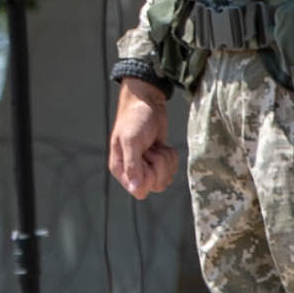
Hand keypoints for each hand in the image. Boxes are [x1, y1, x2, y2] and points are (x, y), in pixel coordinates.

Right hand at [107, 80, 177, 199]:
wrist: (147, 102)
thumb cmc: (135, 119)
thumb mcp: (132, 141)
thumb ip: (132, 166)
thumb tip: (136, 189)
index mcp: (120, 169)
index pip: (139, 190)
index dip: (148, 177)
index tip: (145, 158)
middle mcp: (133, 171)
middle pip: (156, 185)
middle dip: (159, 165)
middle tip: (151, 149)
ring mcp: (147, 166)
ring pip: (166, 178)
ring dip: (166, 160)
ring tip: (155, 145)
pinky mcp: (159, 160)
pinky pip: (172, 169)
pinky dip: (171, 156)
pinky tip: (161, 145)